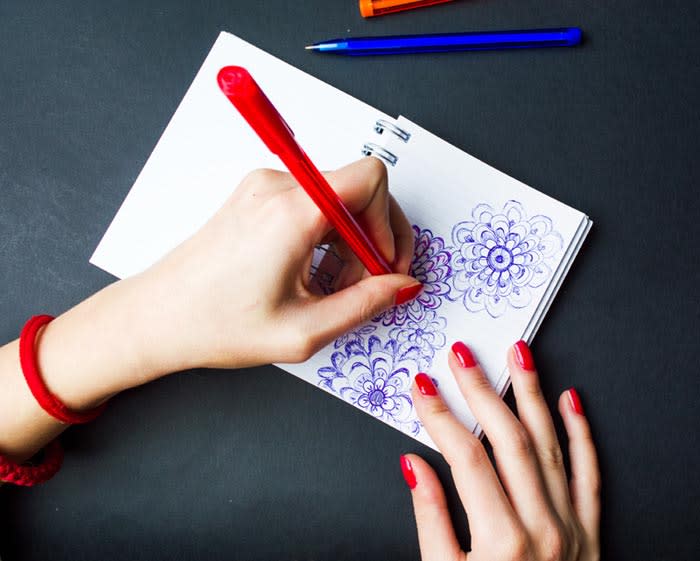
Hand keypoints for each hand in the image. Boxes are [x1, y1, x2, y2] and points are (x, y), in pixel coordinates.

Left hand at [140, 156, 418, 371]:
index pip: (370, 180)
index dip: (389, 223)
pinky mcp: (256, 197)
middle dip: (372, 239)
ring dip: (348, 242)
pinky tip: (314, 275)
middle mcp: (276, 187)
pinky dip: (325, 237)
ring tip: (333, 288)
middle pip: (357, 190)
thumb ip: (365, 305)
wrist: (156, 317)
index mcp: (291, 213)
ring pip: (336, 200)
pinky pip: (311, 205)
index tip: (384, 263)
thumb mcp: (303, 330)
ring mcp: (263, 188)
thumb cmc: (214, 324)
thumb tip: (401, 286)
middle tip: (370, 283)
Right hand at [401, 341, 599, 560]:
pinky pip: (590, 473)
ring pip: (549, 444)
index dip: (440, 417)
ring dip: (531, 393)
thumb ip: (430, 520)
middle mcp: (542, 527)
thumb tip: (414, 466)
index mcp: (500, 542)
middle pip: (507, 439)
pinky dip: (581, 434)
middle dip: (480, 391)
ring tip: (518, 355)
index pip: (465, 458)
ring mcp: (572, 527)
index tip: (423, 387)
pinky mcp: (591, 532)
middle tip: (462, 355)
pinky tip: (570, 400)